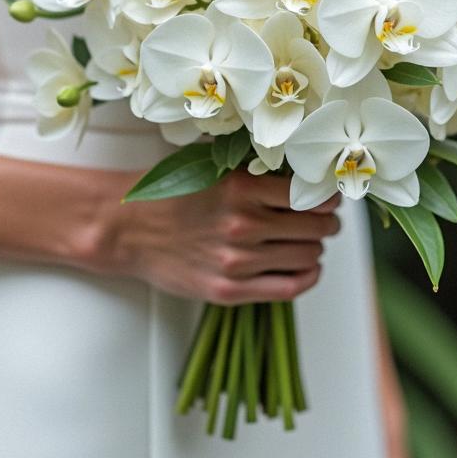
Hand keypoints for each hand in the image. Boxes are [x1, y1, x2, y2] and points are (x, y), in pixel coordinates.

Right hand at [89, 168, 340, 304]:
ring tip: (309, 239)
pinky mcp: (228, 290)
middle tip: (325, 217)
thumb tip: (305, 171)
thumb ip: (256, 169)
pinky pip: (289, 287)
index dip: (328, 195)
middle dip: (327, 221)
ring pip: (307, 255)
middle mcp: (243, 224)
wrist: (127, 227)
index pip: (310, 194)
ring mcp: (236, 261)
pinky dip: (308, 276)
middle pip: (316, 226)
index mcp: (241, 187)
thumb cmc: (171, 192)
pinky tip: (308, 266)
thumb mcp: (214, 167)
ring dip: (316, 246)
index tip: (329, 194)